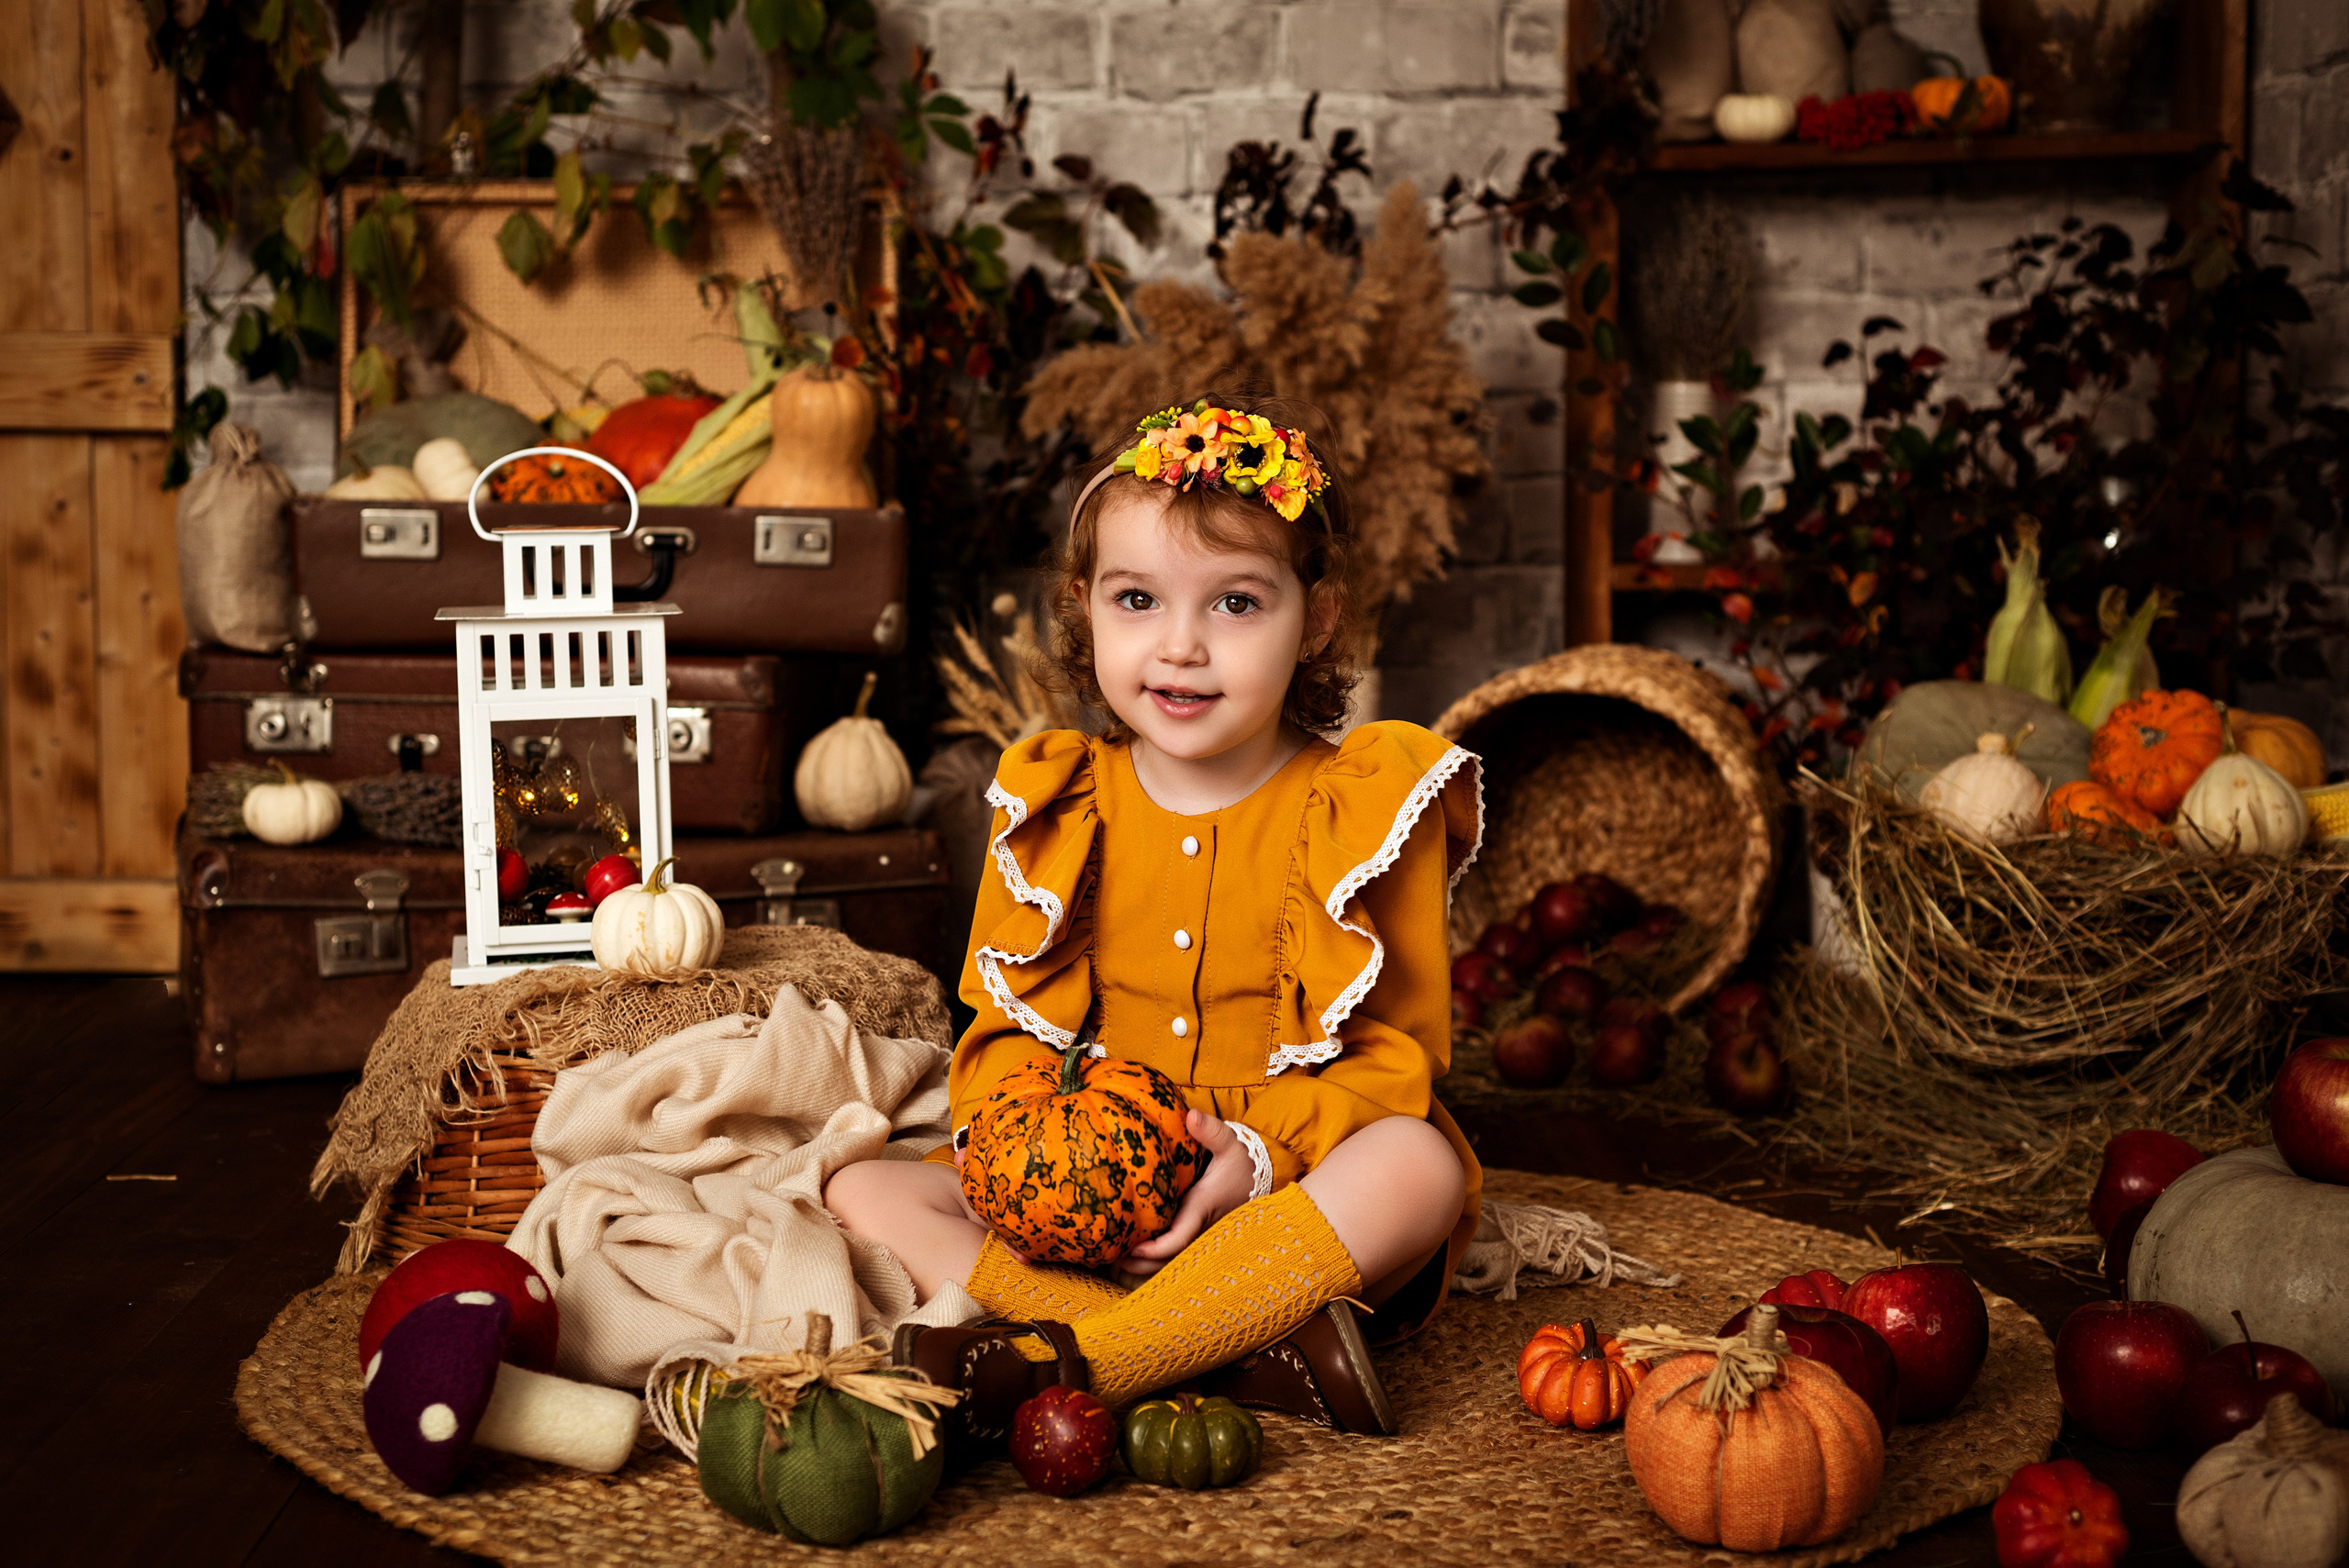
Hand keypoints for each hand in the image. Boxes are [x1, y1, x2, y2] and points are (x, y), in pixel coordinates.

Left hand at [1115, 1110, 1255, 1277]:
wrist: (1260, 1177)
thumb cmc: (1242, 1162)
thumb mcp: (1230, 1143)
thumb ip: (1211, 1130)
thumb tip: (1191, 1116)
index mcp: (1202, 1209)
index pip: (1180, 1238)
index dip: (1156, 1248)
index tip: (1132, 1247)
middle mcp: (1200, 1228)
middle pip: (1170, 1260)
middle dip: (1141, 1264)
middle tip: (1110, 1258)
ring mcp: (1199, 1235)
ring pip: (1172, 1262)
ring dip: (1144, 1265)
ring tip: (1113, 1259)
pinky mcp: (1197, 1234)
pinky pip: (1176, 1255)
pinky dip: (1154, 1259)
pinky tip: (1129, 1253)